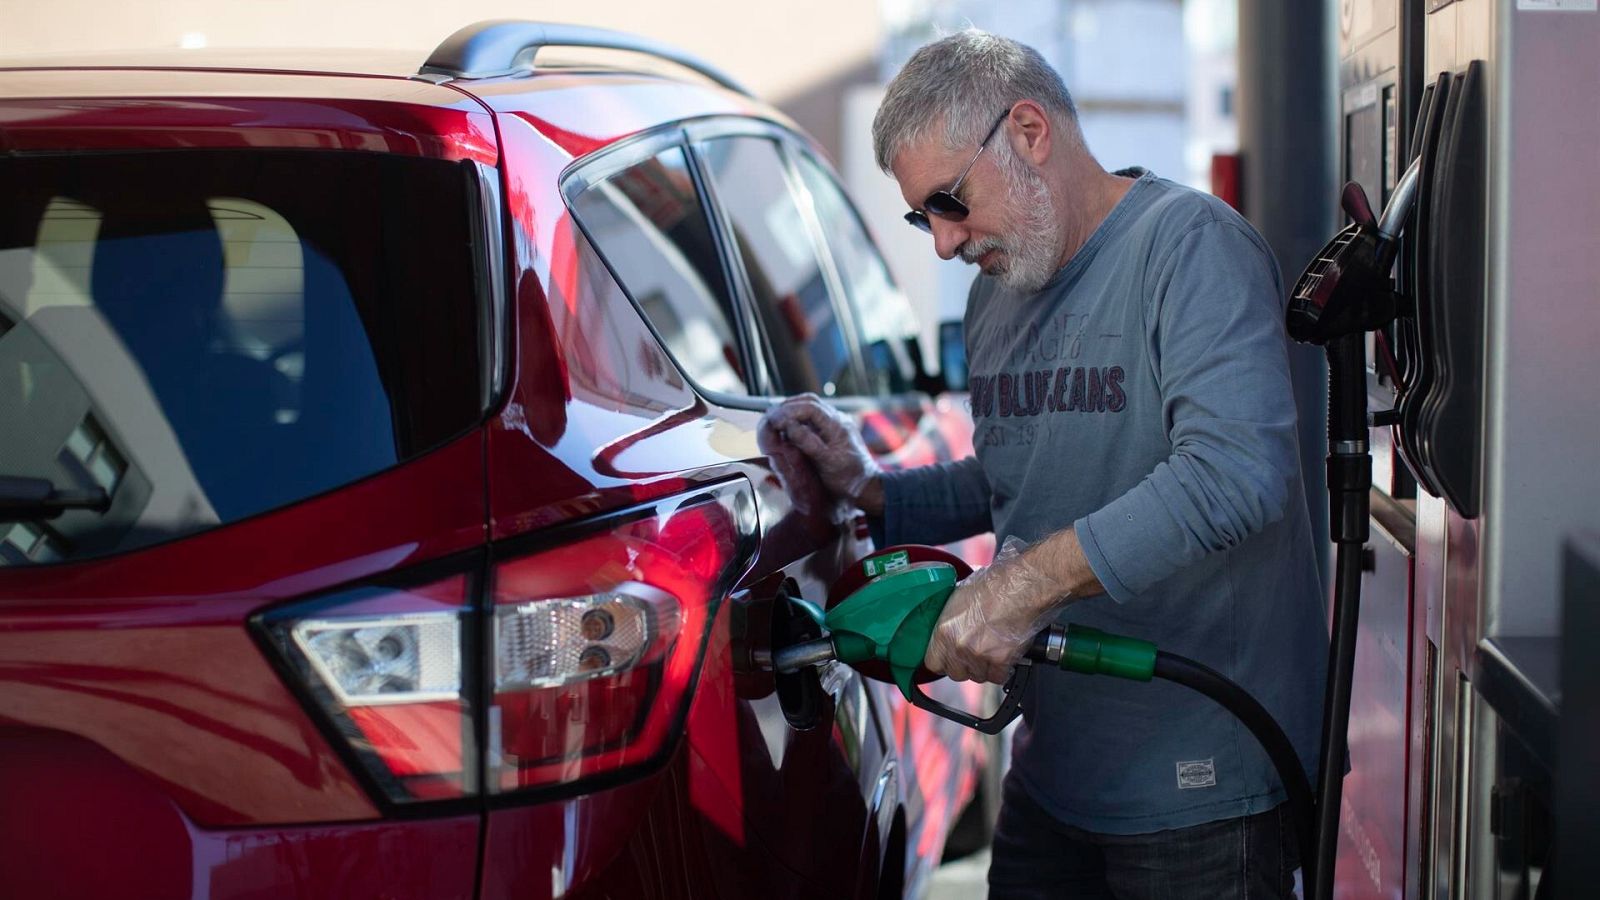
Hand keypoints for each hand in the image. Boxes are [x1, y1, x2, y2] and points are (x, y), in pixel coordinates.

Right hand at [757, 394, 883, 513]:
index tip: (773, 419)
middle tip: (771, 416)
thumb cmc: (848, 478)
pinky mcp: (834, 432)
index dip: (788, 410)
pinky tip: (789, 430)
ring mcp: (837, 425)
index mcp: (837, 425)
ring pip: (812, 408)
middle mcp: (838, 420)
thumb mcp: (826, 461)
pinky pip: (814, 419)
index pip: (809, 406)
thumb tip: (788, 425)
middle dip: (788, 406)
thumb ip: (807, 441)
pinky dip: (799, 420)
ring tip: (777, 421)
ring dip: (793, 411)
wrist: (866, 487)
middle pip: (810, 402)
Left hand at [924, 537, 1069, 683]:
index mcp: (943, 630)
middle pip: (956, 673)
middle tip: (975, 651)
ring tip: (993, 649)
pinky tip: (1005, 654)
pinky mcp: (1000, 661)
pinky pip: (998, 677)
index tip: (951, 658)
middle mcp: (958, 646)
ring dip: (985, 667)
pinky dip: (1003, 670)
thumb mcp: (959, 596)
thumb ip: (950, 620)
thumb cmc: (994, 585)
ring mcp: (979, 655)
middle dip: (965, 665)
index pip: (933, 663)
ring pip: (978, 676)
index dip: (944, 661)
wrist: (1020, 586)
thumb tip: (950, 628)